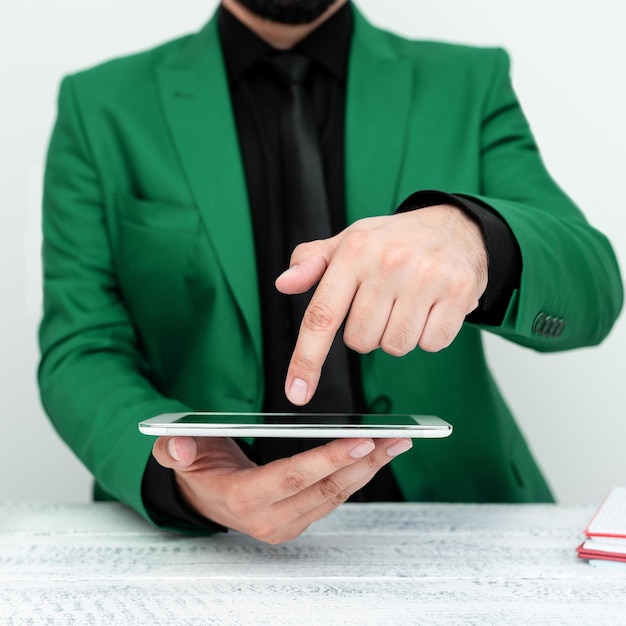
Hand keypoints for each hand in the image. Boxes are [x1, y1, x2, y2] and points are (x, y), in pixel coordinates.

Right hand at [152, 435, 411, 543]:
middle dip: (363, 462)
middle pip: (324, 489)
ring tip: (396, 442)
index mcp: (241, 498)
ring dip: (368, 468)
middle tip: (395, 437)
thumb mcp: (177, 452)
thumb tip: (179, 446)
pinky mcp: (299, 521)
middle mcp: (268, 518)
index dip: (328, 460)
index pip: (292, 477)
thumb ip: (175, 449)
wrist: (204, 496)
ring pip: (336, 496)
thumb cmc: (198, 468)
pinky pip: (333, 498)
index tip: (362, 440)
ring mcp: (286, 524)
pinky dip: (357, 476)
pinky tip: (375, 455)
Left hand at [276, 204, 487, 404]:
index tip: (297, 392)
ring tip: (407, 304)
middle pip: (361, 341)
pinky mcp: (457, 292)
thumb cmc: (395, 240)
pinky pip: (431, 344)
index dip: (307, 359)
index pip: (322, 315)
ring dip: (397, 335)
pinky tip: (430, 309)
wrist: (457, 226)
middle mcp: (389, 263)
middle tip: (382, 304)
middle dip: (368, 332)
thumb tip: (284, 284)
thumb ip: (311, 263)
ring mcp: (425, 278)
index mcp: (355, 251)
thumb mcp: (349, 241)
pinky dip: (428, 335)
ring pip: (395, 346)